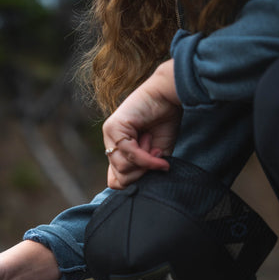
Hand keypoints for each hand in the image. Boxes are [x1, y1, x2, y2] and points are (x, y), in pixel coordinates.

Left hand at [103, 59, 181, 188]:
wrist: (169, 95)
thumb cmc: (165, 122)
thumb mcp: (155, 155)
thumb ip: (143, 170)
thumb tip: (131, 184)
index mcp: (116, 149)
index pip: (115, 181)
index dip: (135, 181)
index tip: (151, 169)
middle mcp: (109, 143)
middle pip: (119, 179)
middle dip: (141, 173)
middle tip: (154, 155)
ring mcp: (109, 135)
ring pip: (122, 169)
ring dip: (145, 161)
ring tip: (152, 142)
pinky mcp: (113, 127)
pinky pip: (129, 154)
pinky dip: (147, 159)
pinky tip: (158, 153)